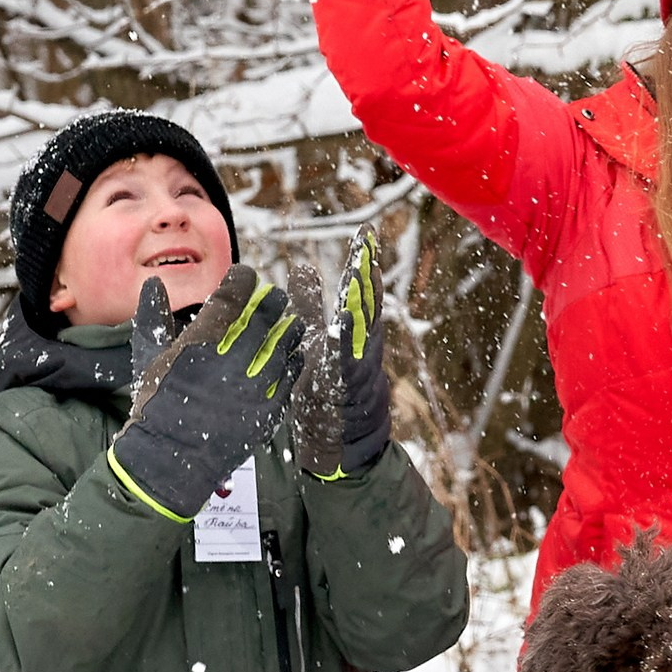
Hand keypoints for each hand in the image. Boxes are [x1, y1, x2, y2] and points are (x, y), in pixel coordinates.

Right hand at [110, 264, 305, 520]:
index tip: (245, 276)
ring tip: (290, 321)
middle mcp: (231, 362)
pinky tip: (292, 354)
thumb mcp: (147, 360)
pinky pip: (290, 376)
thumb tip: (155, 283)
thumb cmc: (155, 407)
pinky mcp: (268, 409)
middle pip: (264, 317)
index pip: (231, 298)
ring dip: (289, 327)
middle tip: (274, 296)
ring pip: (284, 344)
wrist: (170, 459)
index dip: (242, 280)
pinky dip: (293, 360)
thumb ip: (153, 318)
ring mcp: (253, 387)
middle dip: (272, 300)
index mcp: (200, 345)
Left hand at [287, 231, 391, 479]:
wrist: (344, 437)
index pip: (358, 289)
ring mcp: (358, 364)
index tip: (366, 235)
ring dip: (364, 299)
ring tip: (363, 271)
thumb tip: (303, 267)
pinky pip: (349, 360)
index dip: (363, 262)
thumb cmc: (329, 385)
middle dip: (368, 272)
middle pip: (366, 301)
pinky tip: (347, 318)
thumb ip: (311, 305)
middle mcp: (362, 343)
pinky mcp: (345, 387)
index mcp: (354, 328)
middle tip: (368, 243)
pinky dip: (350, 338)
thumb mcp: (316, 337)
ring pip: (364, 326)